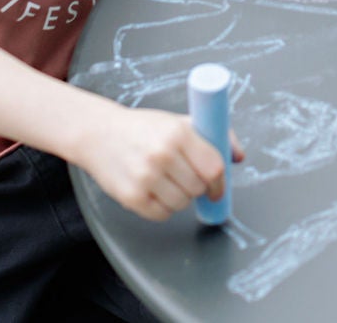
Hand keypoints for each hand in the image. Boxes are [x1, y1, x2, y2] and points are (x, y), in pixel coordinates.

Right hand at [78, 104, 241, 221]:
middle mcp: (162, 154)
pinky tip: (154, 190)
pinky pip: (161, 214)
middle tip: (184, 177)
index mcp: (178, 133)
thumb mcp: (178, 122)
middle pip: (199, 188)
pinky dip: (162, 208)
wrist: (99, 133)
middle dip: (197, 187)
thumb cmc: (142, 128)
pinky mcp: (131, 197)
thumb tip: (238, 156)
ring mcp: (145, 177)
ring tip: (166, 181)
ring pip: (182, 204)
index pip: (214, 167)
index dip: (220, 181)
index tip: (217, 186)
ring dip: (180, 198)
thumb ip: (213, 136)